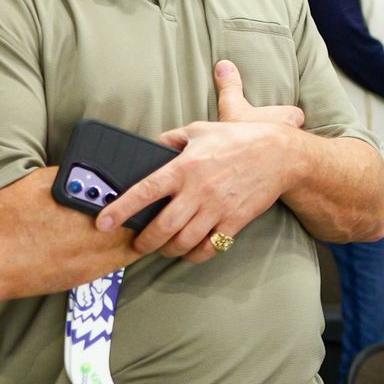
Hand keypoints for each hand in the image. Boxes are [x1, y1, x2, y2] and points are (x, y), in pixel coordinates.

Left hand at [97, 61, 305, 261]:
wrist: (280, 154)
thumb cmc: (240, 139)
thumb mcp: (201, 129)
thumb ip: (171, 138)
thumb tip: (150, 145)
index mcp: (185, 167)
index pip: (145, 191)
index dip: (120, 209)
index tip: (103, 222)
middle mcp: (198, 191)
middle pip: (161, 227)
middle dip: (143, 241)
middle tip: (137, 243)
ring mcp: (217, 208)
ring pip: (182, 242)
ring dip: (167, 249)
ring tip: (162, 247)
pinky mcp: (234, 221)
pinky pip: (209, 247)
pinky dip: (195, 254)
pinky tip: (190, 250)